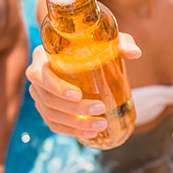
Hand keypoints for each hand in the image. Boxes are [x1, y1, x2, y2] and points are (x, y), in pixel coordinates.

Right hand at [26, 33, 141, 136]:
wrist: (82, 54)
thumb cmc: (93, 43)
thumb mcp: (107, 39)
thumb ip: (121, 42)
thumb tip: (135, 53)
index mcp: (42, 56)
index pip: (41, 74)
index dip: (57, 87)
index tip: (78, 94)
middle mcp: (36, 76)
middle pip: (48, 99)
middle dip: (74, 109)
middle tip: (100, 109)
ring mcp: (39, 95)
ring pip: (52, 115)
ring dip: (76, 123)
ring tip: (101, 125)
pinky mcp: (47, 109)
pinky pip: (54, 124)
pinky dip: (72, 131)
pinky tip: (91, 133)